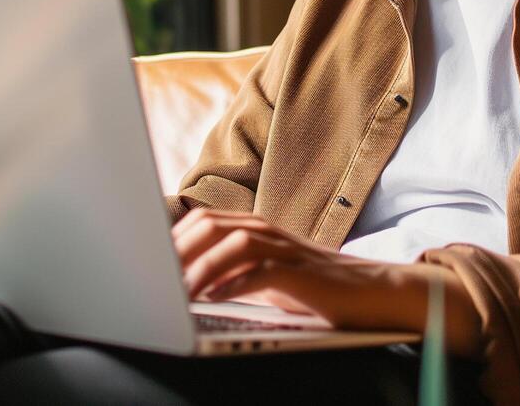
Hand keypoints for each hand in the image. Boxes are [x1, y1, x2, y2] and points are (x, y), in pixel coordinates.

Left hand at [170, 208, 481, 355]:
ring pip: (231, 244)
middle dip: (176, 251)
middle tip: (152, 278)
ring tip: (175, 292)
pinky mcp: (302, 274)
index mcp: (257, 230)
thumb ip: (233, 271)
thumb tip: (185, 281)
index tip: (144, 261)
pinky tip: (210, 299)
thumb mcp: (269, 276)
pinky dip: (229, 284)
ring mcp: (287, 250)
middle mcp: (269, 232)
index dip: (170, 238)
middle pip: (210, 226)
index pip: (203, 220)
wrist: (375, 293)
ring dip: (198, 267)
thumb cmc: (318, 289)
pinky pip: (259, 271)